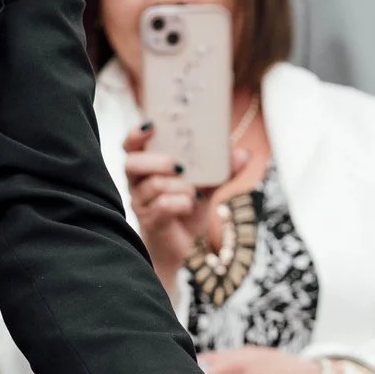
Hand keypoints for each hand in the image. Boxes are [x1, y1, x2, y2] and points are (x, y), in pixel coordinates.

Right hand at [124, 124, 251, 293]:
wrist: (188, 247)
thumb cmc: (190, 208)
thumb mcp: (209, 185)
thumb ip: (223, 169)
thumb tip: (243, 154)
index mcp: (148, 166)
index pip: (131, 145)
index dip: (136, 134)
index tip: (152, 125)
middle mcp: (138, 183)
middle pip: (131, 163)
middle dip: (157, 161)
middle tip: (180, 166)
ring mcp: (140, 202)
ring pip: (152, 186)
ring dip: (178, 186)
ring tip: (194, 192)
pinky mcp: (149, 221)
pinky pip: (161, 206)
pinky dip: (180, 203)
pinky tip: (190, 205)